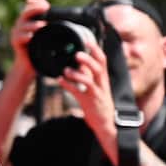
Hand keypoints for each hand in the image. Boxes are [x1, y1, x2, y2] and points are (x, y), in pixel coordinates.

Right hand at [7, 0, 50, 77]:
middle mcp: (21, 25)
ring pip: (23, 24)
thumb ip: (51, 28)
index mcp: (28, 21)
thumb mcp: (46, 37)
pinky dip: (26, 36)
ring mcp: (17, 33)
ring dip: (33, 25)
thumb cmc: (39, 51)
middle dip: (35, 9)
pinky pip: (20, 37)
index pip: (30, 6)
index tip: (46, 4)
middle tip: (45, 9)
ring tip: (41, 26)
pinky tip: (32, 37)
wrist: (29, 65)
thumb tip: (71, 21)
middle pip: (25, 12)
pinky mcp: (15, 42)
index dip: (36, 2)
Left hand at [58, 39, 119, 160]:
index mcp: (104, 79)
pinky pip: (78, 93)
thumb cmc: (99, 105)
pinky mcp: (89, 103)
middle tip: (77, 54)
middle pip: (99, 69)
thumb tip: (79, 64)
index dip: (96, 50)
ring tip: (66, 70)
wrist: (106, 125)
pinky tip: (59, 80)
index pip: (103, 61)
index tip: (88, 41)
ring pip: (89, 81)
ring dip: (77, 74)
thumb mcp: (95, 88)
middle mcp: (102, 85)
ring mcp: (96, 94)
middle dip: (89, 60)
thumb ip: (88, 76)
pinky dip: (68, 86)